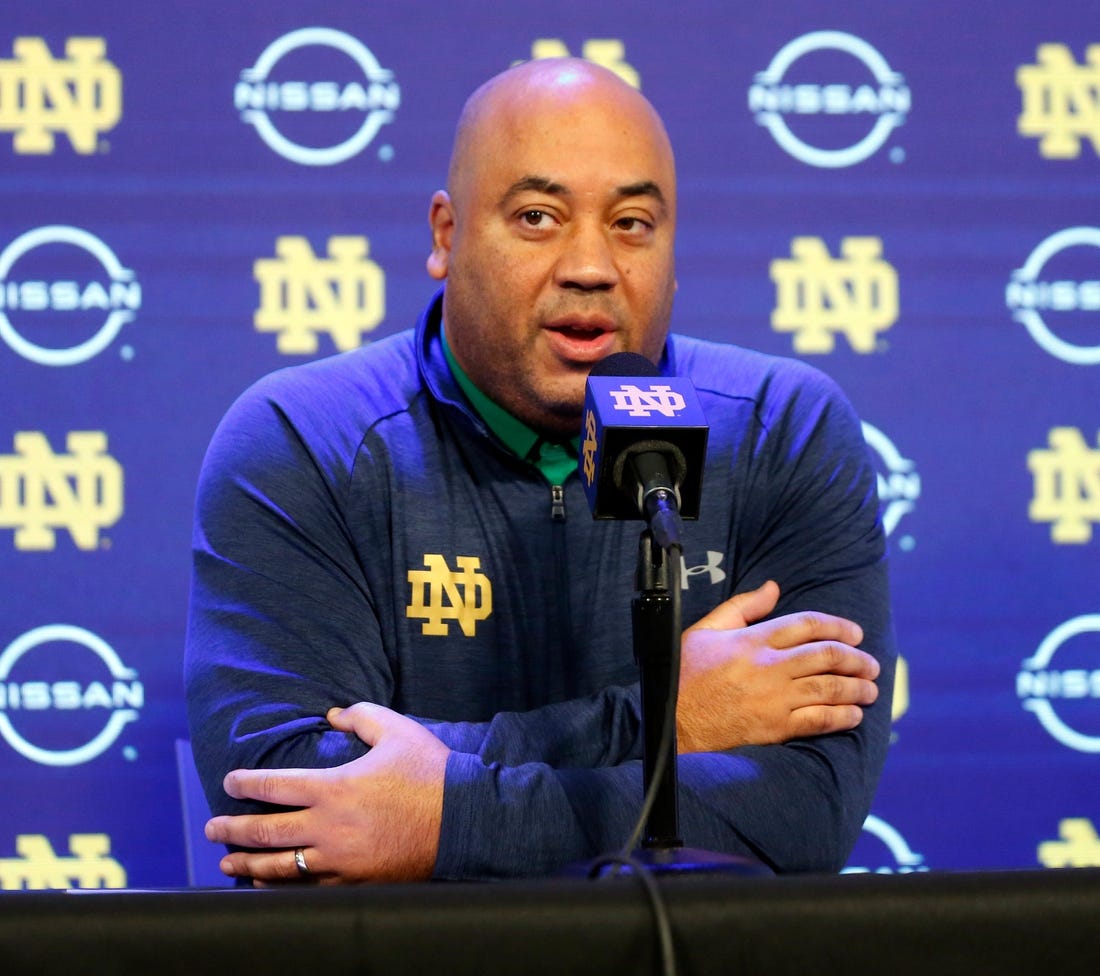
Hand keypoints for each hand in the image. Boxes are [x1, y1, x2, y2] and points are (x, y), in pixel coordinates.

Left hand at [204, 703, 449, 884]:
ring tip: (227, 863)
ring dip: (246, 866)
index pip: (274, 786)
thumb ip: (361, 716)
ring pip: (279, 867)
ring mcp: (339, 860)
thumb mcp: (397, 731)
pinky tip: (268, 884)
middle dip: (231, 830)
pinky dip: (281, 887)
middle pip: (265, 832)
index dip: (245, 784)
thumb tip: (333, 713)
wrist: (462, 821)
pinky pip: (306, 889)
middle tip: (211, 828)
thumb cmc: (429, 773)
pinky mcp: (354, 882)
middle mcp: (328, 827)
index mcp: (335, 787)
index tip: (228, 783)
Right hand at [677, 581, 879, 752]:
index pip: (806, 624)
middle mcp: (768, 665)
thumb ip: (742, 607)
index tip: (856, 633)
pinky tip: (854, 715)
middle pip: (826, 655)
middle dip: (856, 658)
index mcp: (753, 639)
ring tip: (871, 689)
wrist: (670, 719)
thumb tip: (773, 587)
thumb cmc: (686, 673)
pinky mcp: (774, 726)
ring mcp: (773, 697)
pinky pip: (817, 720)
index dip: (837, 626)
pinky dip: (841, 717)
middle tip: (872, 663)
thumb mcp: (706, 630)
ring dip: (856, 687)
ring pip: (828, 687)